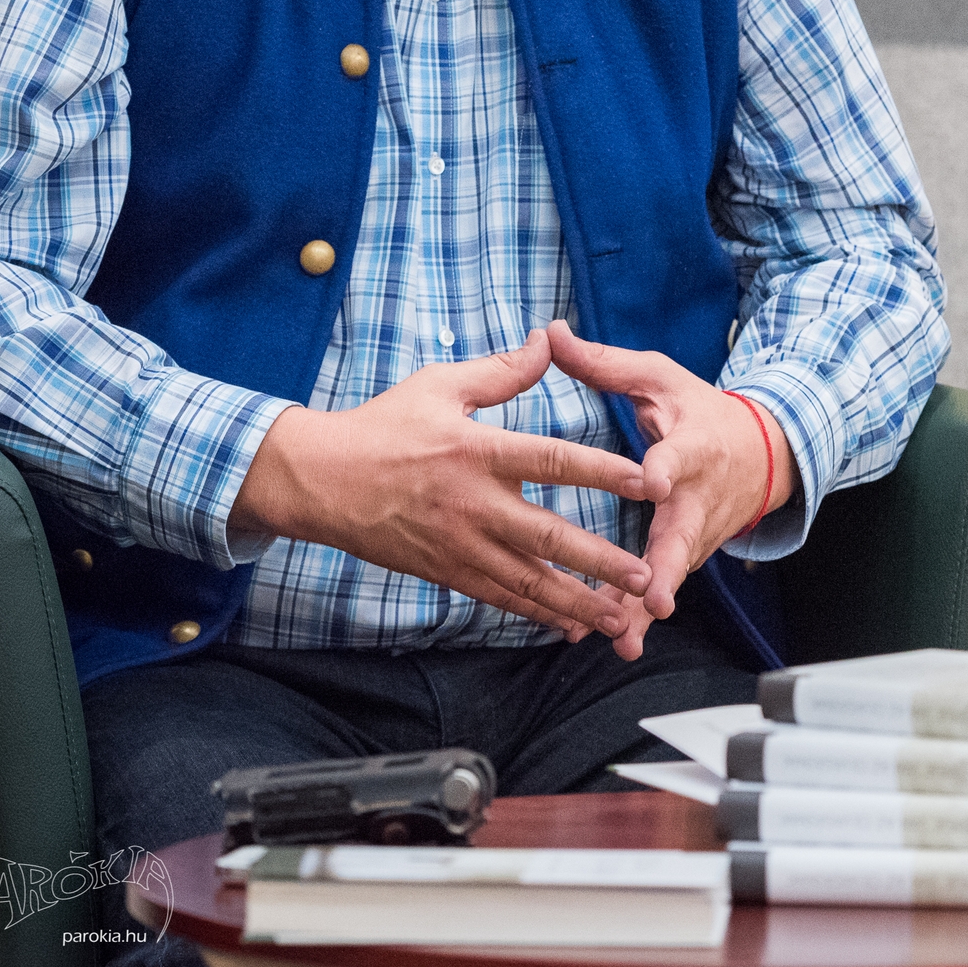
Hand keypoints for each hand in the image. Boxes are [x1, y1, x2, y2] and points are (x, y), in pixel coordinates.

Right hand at [228, 330, 650, 639]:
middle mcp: (473, 504)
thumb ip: (500, 371)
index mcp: (478, 451)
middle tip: (644, 576)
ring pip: (528, 581)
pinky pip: (499, 598)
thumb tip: (548, 340)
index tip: (647, 482)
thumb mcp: (440, 386)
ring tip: (619, 619)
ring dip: (576, 602)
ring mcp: (459, 545)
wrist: (320, 481)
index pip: (554, 460)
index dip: (604, 472)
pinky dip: (536, 614)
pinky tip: (568, 626)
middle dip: (600, 561)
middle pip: (548, 537)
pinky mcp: (445, 571)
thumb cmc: (382, 426)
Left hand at [546, 321, 797, 657]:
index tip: (653, 482)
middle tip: (654, 596)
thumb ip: (605, 363)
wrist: (762, 453)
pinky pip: (661, 586)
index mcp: (691, 446)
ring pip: (671, 573)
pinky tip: (615, 639)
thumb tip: (552, 333)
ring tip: (624, 637)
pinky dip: (640, 616)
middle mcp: (697, 496)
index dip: (666, 468)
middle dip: (666, 568)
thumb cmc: (698, 411)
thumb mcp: (658, 378)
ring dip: (647, 606)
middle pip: (683, 536)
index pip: (679, 457)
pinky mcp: (686, 556)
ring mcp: (695, 532)